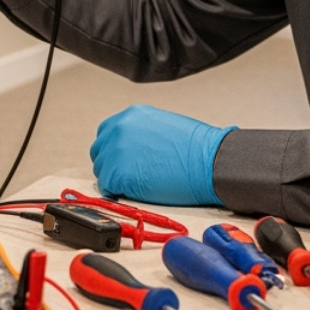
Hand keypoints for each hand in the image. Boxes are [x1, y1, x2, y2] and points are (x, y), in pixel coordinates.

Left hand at [90, 104, 235, 205]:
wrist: (209, 161)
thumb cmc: (196, 148)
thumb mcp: (163, 126)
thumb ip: (142, 133)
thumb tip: (134, 149)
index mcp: (131, 116)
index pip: (106, 133)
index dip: (114, 151)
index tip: (121, 161)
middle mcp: (119, 129)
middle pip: (99, 152)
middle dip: (112, 165)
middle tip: (129, 177)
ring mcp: (115, 151)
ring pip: (102, 171)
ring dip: (116, 180)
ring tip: (138, 185)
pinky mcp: (117, 173)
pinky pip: (107, 187)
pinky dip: (118, 193)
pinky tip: (136, 192)